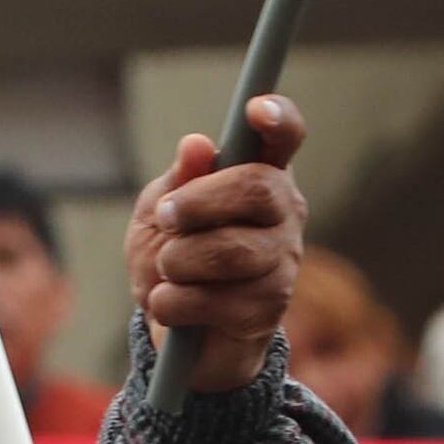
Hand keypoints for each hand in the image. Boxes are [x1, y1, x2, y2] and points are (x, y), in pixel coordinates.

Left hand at [130, 98, 310, 392]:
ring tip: (165, 271)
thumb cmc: (170, 260)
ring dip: (178, 261)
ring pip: (232, 250)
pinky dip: (174, 303)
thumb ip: (177, 181)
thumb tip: (196, 145)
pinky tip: (169, 305)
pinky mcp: (269, 310)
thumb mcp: (159, 215)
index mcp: (259, 176)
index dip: (278, 118)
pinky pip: (217, 301)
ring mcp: (283, 262)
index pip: (285, 137)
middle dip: (198, 203)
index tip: (256, 109)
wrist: (175, 334)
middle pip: (256, 188)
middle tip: (166, 218)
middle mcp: (283, 213)